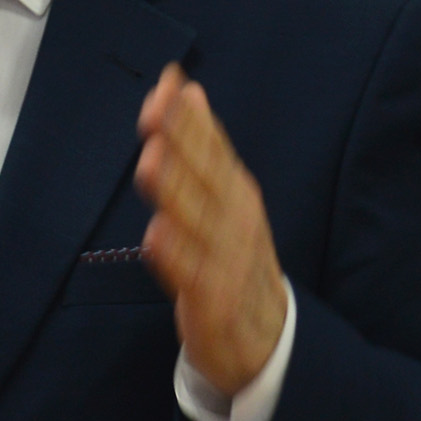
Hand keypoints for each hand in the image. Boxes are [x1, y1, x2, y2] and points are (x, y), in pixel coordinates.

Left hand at [133, 64, 289, 395]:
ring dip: (176, 191)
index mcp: (236, 192)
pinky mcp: (214, 301)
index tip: (169, 80)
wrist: (268, 340)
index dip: (191, 115)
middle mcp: (235, 221)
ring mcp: (227, 260)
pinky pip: (193, 276)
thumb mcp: (227, 199)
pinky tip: (157, 237)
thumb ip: (205, 148)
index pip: (214, 144)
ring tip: (152, 160)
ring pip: (198, 221)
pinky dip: (177, 257)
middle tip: (158, 108)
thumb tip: (188, 92)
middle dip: (183, 141)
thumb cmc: (235, 259)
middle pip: (207, 176)